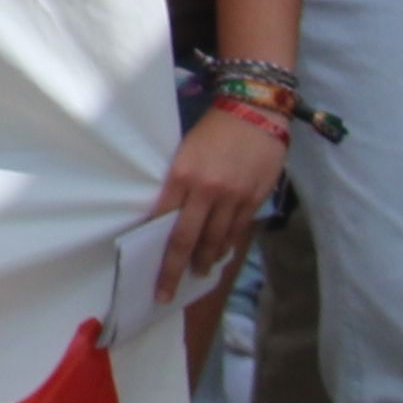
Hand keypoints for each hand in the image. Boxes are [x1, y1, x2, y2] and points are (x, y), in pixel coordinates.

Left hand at [148, 107, 278, 297]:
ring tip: (198, 273)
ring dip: (205, 261)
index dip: (155, 248)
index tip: (148, 269)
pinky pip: (238, 230)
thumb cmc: (213, 129)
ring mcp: (233, 197)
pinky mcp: (254, 198)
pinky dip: (228, 245)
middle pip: (186, 239)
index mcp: (182, 175)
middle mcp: (206, 190)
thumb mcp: (185, 152)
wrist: (254, 110)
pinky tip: (222, 254)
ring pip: (216, 240)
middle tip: (165, 292)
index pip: (162, 220)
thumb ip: (179, 184)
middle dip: (174, 270)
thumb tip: (169, 216)